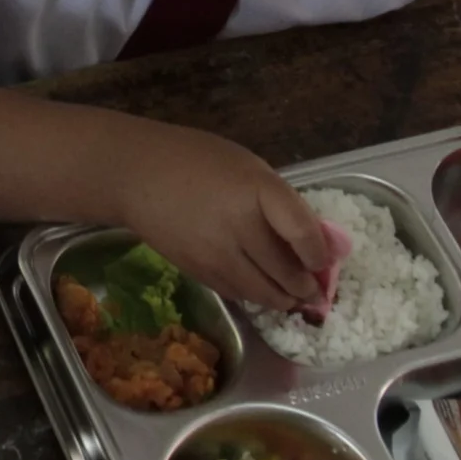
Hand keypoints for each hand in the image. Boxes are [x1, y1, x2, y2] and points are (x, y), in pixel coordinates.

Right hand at [111, 125, 329, 311]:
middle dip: (306, 286)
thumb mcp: (248, 167)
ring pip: (262, 293)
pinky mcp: (197, 272)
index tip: (325, 259)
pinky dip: (254, 296)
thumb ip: (281, 201)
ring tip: (292, 298)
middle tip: (315, 290)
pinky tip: (259, 289)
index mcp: (256, 190)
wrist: (135, 176)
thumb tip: (314, 239)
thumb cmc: (197, 160)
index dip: (319, 252)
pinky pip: (236, 293)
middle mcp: (238, 227)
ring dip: (283, 300)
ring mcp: (215, 255)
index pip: (302, 231)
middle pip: (285, 271)